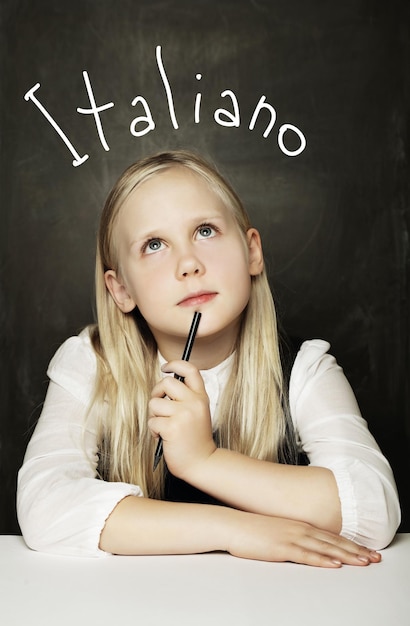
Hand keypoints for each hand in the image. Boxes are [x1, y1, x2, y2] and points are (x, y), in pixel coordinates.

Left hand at [148, 360, 215, 477]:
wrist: (203, 463)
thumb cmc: (196, 439)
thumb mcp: (198, 413)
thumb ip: (187, 398)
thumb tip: (164, 385)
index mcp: (201, 397)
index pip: (190, 370)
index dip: (175, 364)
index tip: (165, 367)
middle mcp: (194, 403)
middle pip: (166, 382)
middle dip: (156, 393)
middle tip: (158, 405)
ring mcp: (183, 415)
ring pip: (154, 403)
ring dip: (154, 416)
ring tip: (163, 427)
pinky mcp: (172, 428)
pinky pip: (152, 421)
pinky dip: (154, 430)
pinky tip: (163, 437)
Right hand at [227, 511, 381, 567]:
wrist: (232, 525)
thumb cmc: (252, 529)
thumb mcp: (277, 530)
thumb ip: (292, 535)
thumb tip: (304, 543)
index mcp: (299, 525)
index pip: (330, 535)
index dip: (350, 543)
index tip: (366, 550)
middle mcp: (299, 529)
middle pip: (333, 541)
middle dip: (356, 550)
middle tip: (374, 557)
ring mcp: (291, 537)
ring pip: (325, 548)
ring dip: (346, 555)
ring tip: (363, 562)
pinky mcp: (282, 548)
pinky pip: (306, 555)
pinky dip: (323, 560)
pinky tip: (334, 564)